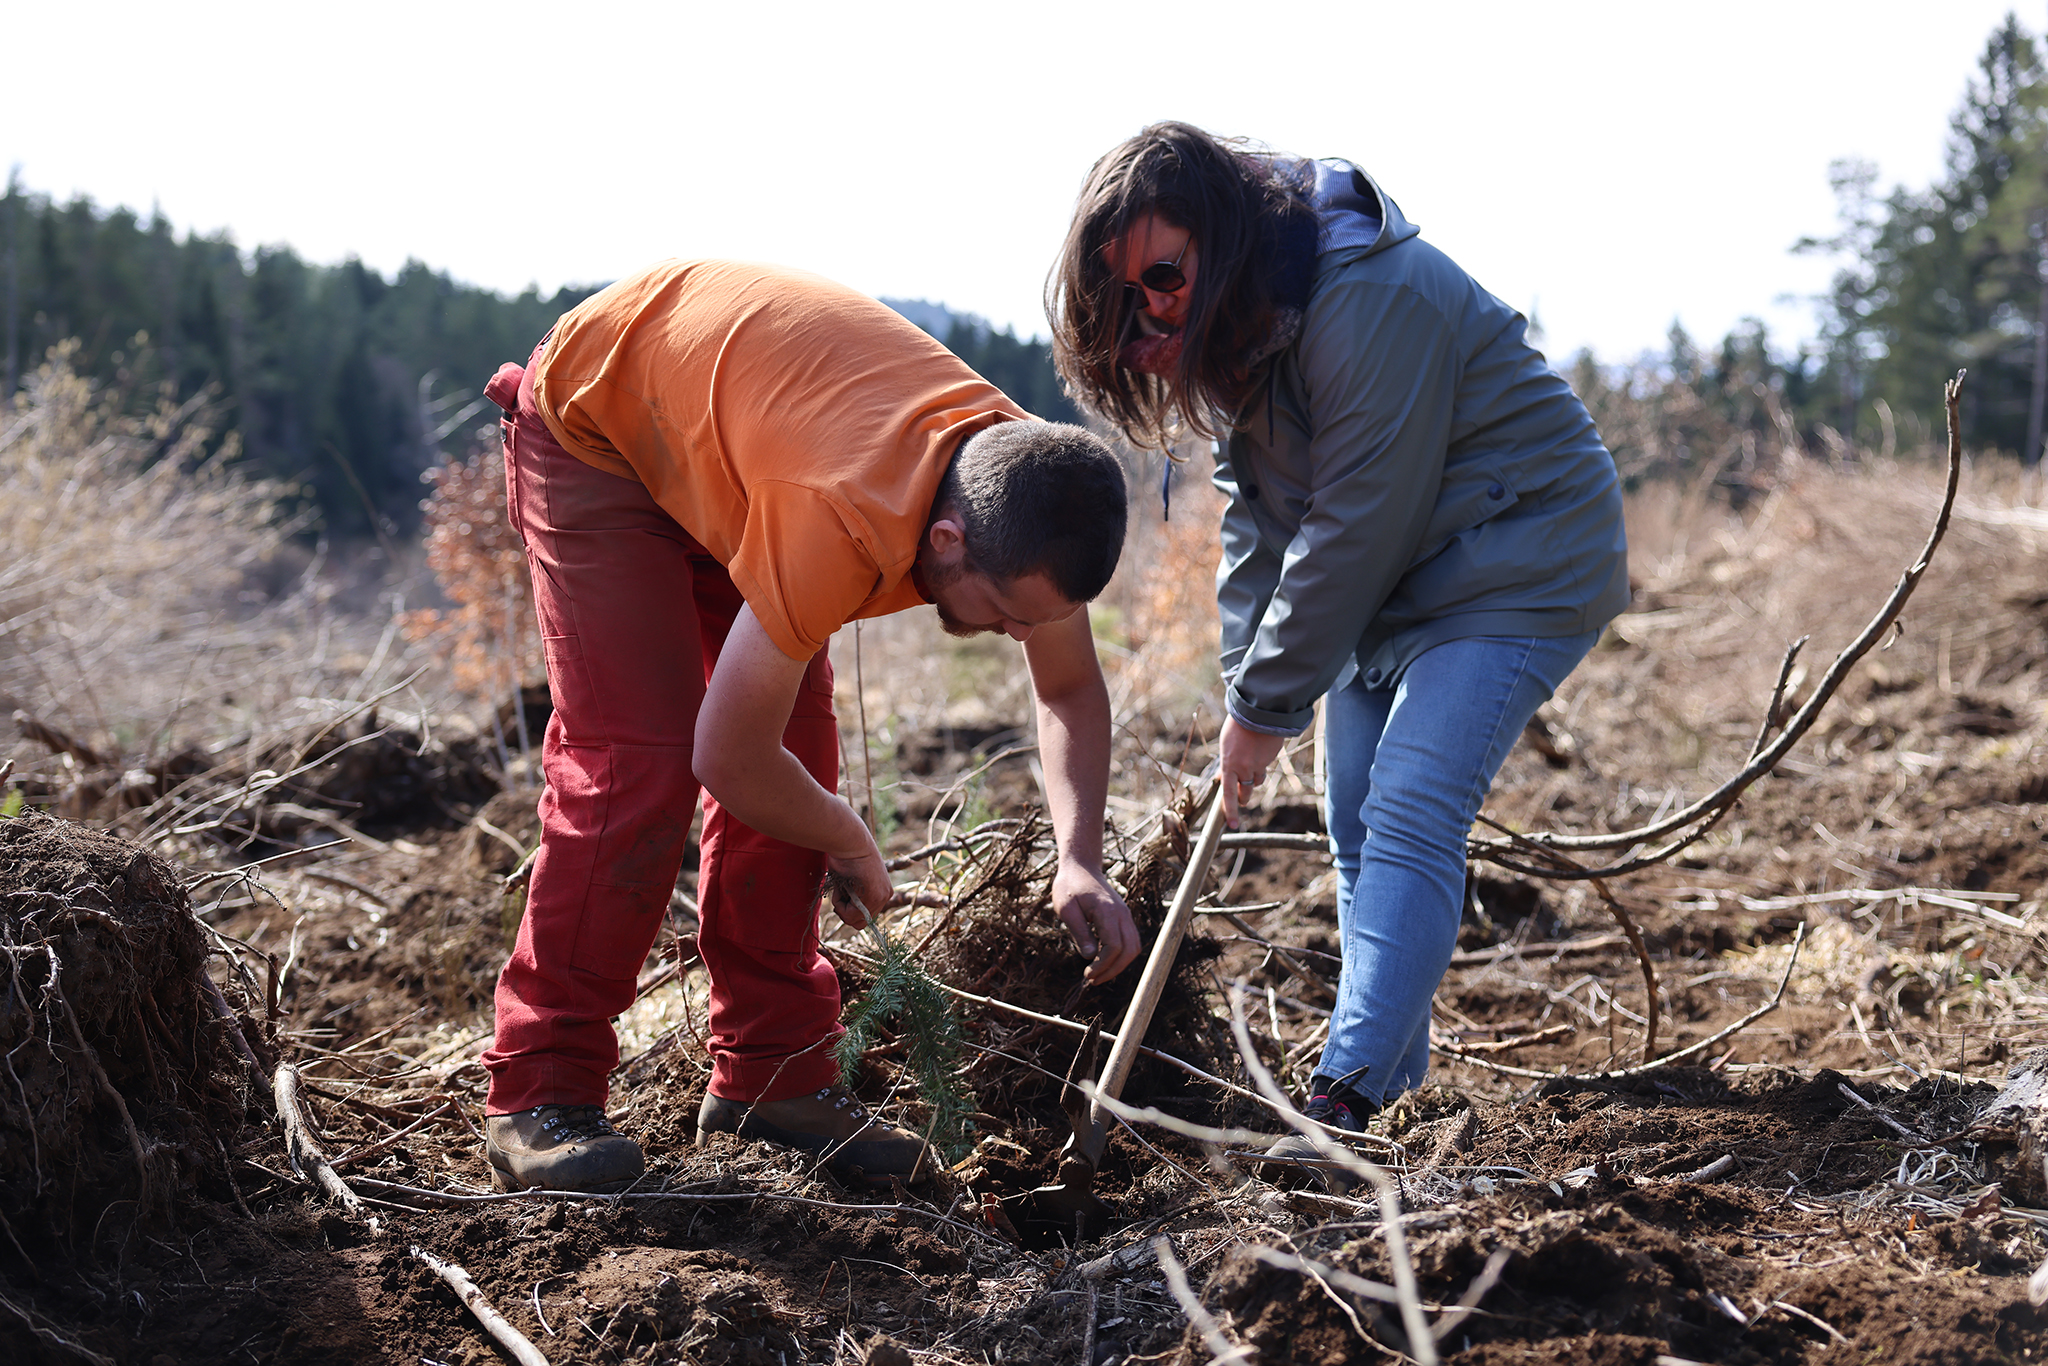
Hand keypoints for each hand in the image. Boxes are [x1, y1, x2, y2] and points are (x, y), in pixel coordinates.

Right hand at [823, 829, 891, 929]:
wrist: (850, 841)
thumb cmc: (846, 855)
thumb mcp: (852, 880)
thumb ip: (854, 895)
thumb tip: (847, 911)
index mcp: (882, 890)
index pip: (866, 915)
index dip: (849, 909)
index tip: (842, 894)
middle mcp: (885, 895)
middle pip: (861, 922)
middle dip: (846, 911)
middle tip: (840, 893)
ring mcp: (881, 897)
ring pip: (855, 920)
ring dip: (841, 907)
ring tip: (841, 887)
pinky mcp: (873, 897)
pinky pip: (849, 914)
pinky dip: (839, 903)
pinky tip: (842, 886)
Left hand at [1052, 860, 1140, 984]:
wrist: (1081, 867)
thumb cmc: (1069, 886)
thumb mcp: (1066, 909)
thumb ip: (1079, 932)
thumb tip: (1090, 957)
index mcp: (1107, 911)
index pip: (1114, 946)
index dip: (1103, 965)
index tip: (1087, 974)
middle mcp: (1122, 914)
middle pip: (1129, 950)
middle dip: (1112, 970)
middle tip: (1092, 980)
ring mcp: (1125, 915)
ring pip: (1134, 947)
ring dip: (1119, 965)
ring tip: (1099, 975)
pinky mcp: (1123, 918)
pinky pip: (1130, 941)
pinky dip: (1121, 956)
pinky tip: (1104, 962)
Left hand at [1220, 716, 1287, 828]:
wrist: (1259, 711)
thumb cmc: (1238, 727)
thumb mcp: (1226, 745)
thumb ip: (1226, 763)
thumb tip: (1223, 777)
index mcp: (1229, 764)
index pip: (1229, 794)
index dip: (1230, 810)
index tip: (1232, 825)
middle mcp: (1244, 768)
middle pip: (1245, 793)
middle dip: (1243, 798)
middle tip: (1242, 799)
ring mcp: (1259, 765)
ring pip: (1257, 781)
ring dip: (1253, 779)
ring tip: (1249, 763)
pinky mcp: (1270, 759)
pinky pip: (1264, 767)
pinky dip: (1261, 764)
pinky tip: (1258, 750)